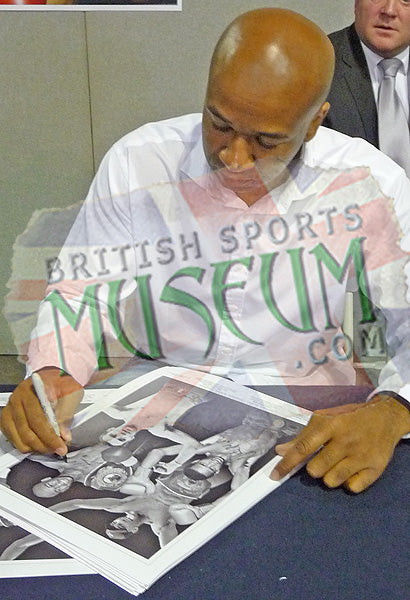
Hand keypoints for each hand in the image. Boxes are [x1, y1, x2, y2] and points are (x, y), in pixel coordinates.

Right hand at [0, 367, 82, 454]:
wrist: (53, 377)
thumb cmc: (61, 383)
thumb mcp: (71, 393)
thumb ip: (66, 414)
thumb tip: (63, 434)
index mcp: (31, 390)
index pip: (38, 419)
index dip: (50, 436)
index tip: (61, 444)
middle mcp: (17, 398)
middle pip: (27, 431)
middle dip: (45, 444)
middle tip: (58, 448)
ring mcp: (11, 408)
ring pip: (19, 438)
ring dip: (36, 447)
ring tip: (50, 446)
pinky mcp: (8, 417)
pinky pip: (13, 438)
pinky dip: (26, 444)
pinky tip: (39, 443)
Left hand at [270, 395, 409, 492]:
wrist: (385, 416)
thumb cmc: (350, 417)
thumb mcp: (325, 419)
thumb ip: (303, 437)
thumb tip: (281, 451)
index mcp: (330, 424)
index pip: (303, 448)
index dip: (287, 464)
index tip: (275, 475)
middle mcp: (345, 440)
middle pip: (316, 469)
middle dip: (314, 468)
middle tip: (323, 459)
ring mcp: (361, 455)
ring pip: (332, 481)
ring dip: (330, 476)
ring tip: (337, 464)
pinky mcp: (375, 468)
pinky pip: (352, 488)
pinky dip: (349, 482)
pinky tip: (351, 470)